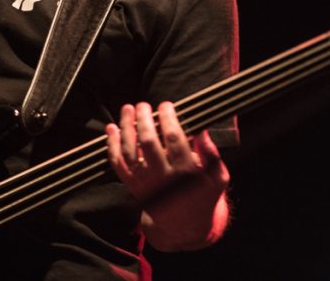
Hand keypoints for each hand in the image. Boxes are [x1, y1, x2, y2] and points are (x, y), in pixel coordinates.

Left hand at [106, 101, 229, 250]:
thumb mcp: (217, 177)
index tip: (166, 105)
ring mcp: (145, 182)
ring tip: (127, 109)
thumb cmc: (202, 194)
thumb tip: (202, 129)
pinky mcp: (133, 185)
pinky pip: (118, 164)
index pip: (174, 139)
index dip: (168, 118)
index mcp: (186, 172)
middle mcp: (163, 177)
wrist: (183, 225)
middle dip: (144, 119)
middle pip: (148, 142)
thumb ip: (212, 153)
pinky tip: (111, 129)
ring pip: (130, 151)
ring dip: (126, 127)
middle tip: (143, 105)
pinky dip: (111, 145)